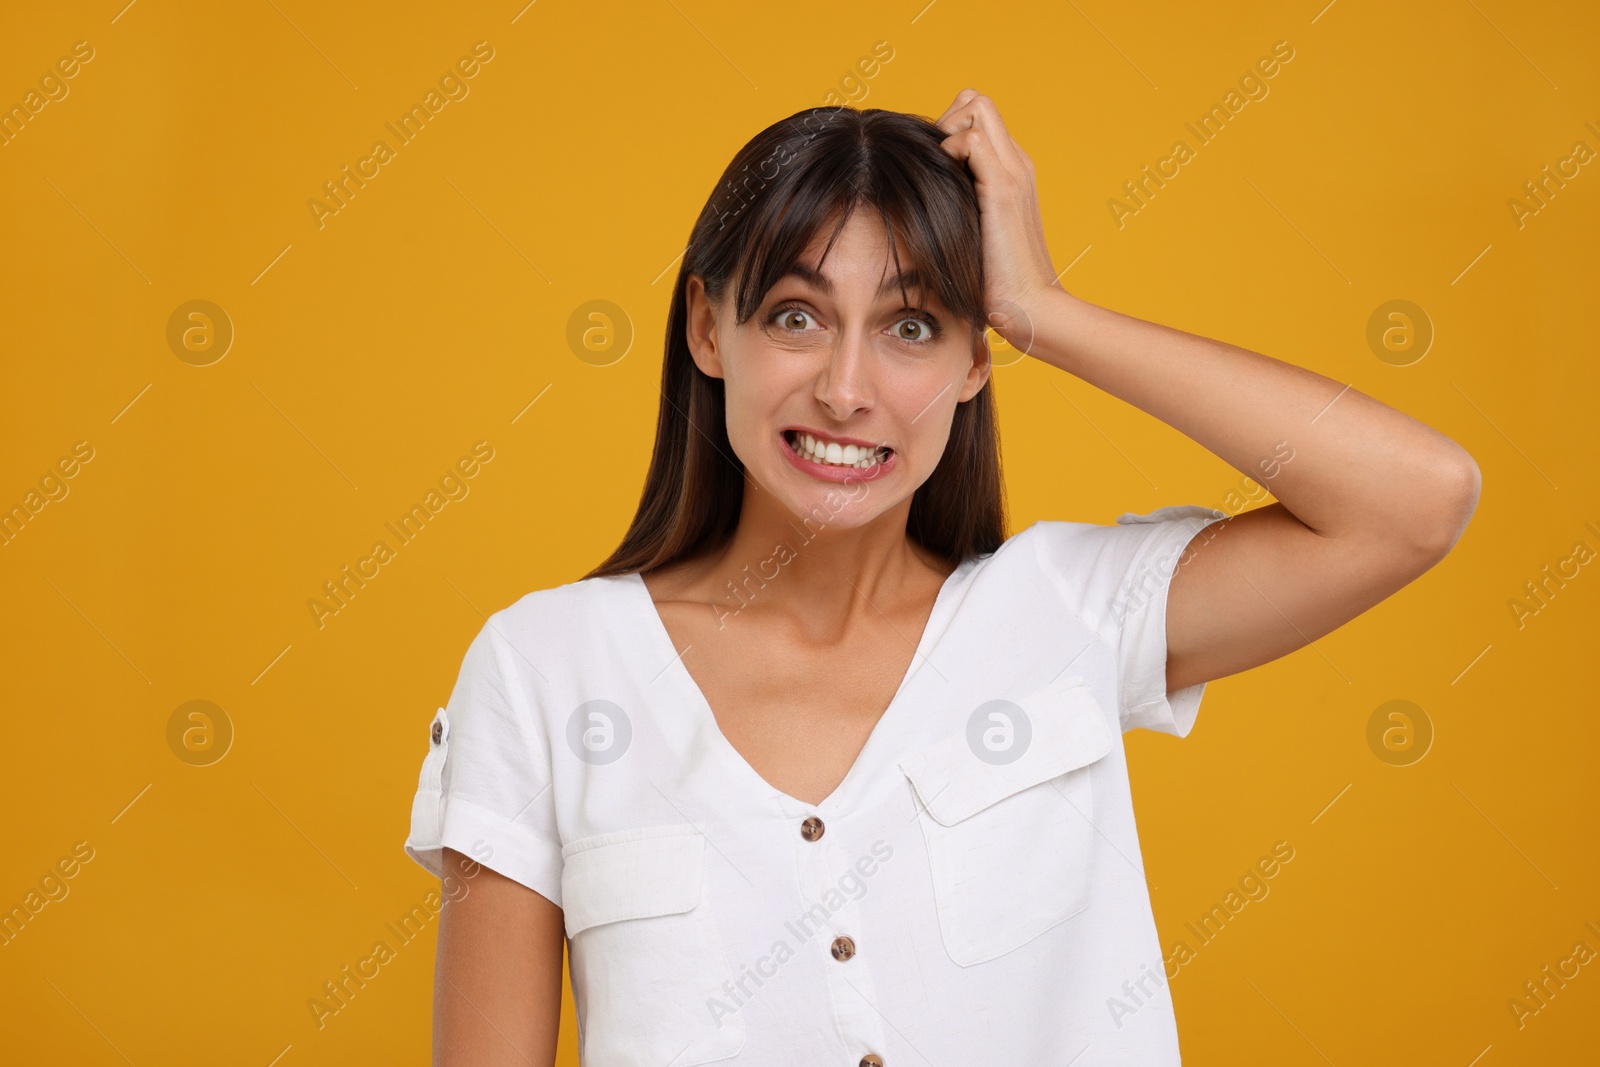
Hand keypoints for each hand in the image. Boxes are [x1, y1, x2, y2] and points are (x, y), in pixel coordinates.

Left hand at [935, 90, 1059, 353]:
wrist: (1030, 308)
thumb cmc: (998, 283)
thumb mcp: (974, 236)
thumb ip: (960, 211)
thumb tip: (924, 206)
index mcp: (1010, 172)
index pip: (978, 117)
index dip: (949, 129)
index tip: (932, 167)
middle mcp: (1015, 163)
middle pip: (977, 100)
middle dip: (945, 119)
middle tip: (931, 163)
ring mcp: (1012, 172)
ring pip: (977, 106)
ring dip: (946, 129)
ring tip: (938, 173)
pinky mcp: (1003, 189)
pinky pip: (973, 139)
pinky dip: (951, 149)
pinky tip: (943, 184)